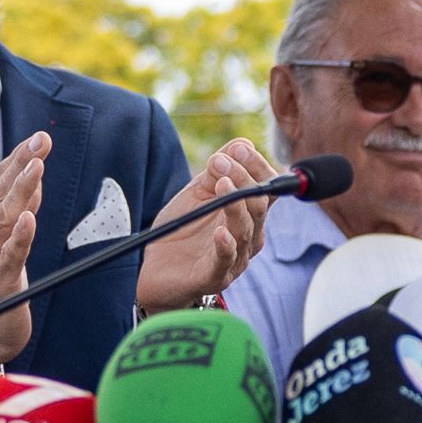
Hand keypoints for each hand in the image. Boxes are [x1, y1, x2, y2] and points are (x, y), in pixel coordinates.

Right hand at [0, 131, 53, 363]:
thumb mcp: (4, 241)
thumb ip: (17, 210)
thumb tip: (33, 178)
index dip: (18, 158)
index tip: (39, 137)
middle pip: (1, 193)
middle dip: (22, 164)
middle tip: (41, 140)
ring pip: (4, 218)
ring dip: (20, 191)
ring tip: (36, 168)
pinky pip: (10, 255)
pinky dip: (19, 236)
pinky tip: (29, 220)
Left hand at [134, 138, 277, 312]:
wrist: (153, 270)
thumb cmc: (181, 232)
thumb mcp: (197, 193)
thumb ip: (217, 171)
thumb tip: (240, 145)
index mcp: (248, 214)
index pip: (268, 188)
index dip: (259, 167)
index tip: (240, 150)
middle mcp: (248, 236)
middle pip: (259, 206)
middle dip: (244, 179)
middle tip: (221, 162)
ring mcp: (235, 258)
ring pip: (246, 230)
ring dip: (236, 205)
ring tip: (222, 184)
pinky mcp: (215, 277)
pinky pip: (227, 260)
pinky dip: (226, 245)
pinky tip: (219, 231)